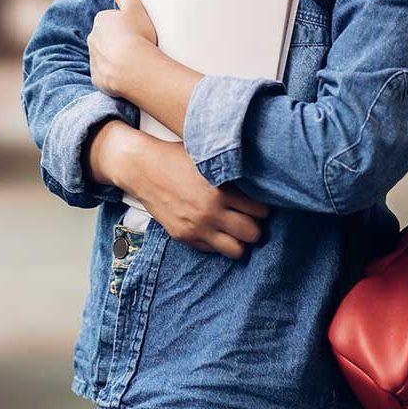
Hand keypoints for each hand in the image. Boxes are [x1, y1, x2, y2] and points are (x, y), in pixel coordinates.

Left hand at [88, 0, 156, 97]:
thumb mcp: (135, 8)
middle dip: (119, 41)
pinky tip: (128, 73)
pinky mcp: (97, 78)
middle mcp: (92, 39)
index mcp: (101, 20)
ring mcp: (94, 59)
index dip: (127, 25)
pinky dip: (115, 73)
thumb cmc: (138, 36)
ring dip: (116, 57)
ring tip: (135, 61)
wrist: (134, 68)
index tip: (139, 31)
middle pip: (107, 37)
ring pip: (105, 55)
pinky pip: (106, 73)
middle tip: (138, 46)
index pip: (112, 19)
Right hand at [89, 121, 270, 259]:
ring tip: (238, 229)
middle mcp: (210, 213)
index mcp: (221, 191)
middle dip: (257, 226)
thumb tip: (260, 175)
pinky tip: (218, 229)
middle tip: (253, 219)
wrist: (143, 168)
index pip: (260, 210)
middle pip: (253, 233)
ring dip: (241, 241)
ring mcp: (197, 228)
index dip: (264, 207)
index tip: (262, 204)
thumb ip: (232, 169)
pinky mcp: (184, 236)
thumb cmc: (178, 157)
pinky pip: (212, 251)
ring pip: (236, 250)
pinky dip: (219, 243)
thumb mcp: (208, 158)